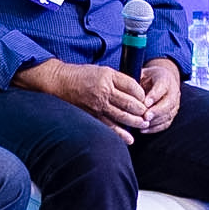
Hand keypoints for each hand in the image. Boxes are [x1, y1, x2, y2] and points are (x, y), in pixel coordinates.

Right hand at [18, 59, 148, 143]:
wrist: (59, 82)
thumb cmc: (80, 75)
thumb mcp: (101, 70)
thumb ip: (118, 80)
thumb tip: (135, 91)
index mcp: (108, 76)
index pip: (133, 86)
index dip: (142, 94)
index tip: (146, 99)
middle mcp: (104, 90)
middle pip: (130, 103)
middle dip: (142, 110)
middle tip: (149, 114)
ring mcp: (97, 104)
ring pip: (122, 116)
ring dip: (135, 122)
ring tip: (144, 125)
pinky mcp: (91, 115)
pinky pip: (108, 126)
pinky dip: (120, 133)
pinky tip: (129, 139)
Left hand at [139, 59, 181, 133]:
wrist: (162, 81)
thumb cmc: (148, 78)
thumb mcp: (142, 74)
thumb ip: (136, 82)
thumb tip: (127, 92)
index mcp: (165, 79)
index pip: (162, 87)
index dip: (154, 96)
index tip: (145, 103)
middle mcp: (173, 92)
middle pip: (168, 103)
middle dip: (156, 111)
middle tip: (145, 116)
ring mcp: (174, 105)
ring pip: (168, 115)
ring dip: (155, 121)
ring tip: (142, 124)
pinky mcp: (171, 115)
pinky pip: (165, 124)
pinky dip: (155, 128)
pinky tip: (143, 129)